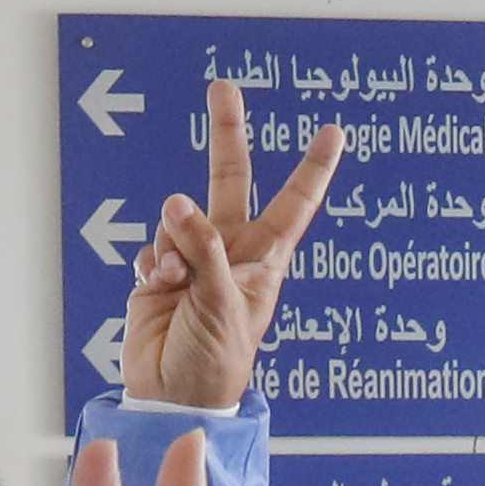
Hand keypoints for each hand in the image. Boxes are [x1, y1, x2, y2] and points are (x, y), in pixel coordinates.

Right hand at [116, 70, 346, 412]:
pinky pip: (150, 247)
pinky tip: (158, 289)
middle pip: (229, 179)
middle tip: (222, 87)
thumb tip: (177, 202)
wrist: (174, 398)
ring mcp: (192, 260)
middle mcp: (229, 251)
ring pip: (176, 218)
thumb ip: (203, 248)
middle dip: (226, 133)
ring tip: (176, 282)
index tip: (334, 131)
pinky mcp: (158, 274)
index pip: (295, 202)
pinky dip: (151, 264)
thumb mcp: (222, 302)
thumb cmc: (216, 361)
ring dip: (172, 241)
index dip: (314, 167)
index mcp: (264, 258)